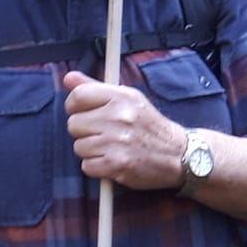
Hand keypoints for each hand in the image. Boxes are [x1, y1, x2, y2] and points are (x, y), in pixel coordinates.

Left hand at [62, 71, 183, 190]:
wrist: (178, 155)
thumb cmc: (150, 127)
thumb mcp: (129, 100)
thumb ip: (96, 88)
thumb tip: (68, 78)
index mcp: (122, 97)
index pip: (78, 95)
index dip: (75, 106)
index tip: (85, 113)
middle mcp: (120, 116)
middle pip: (74, 124)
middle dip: (85, 132)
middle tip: (106, 134)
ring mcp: (117, 141)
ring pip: (79, 147)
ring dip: (92, 151)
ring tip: (112, 148)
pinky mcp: (116, 164)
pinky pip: (87, 166)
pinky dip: (98, 167)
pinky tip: (114, 161)